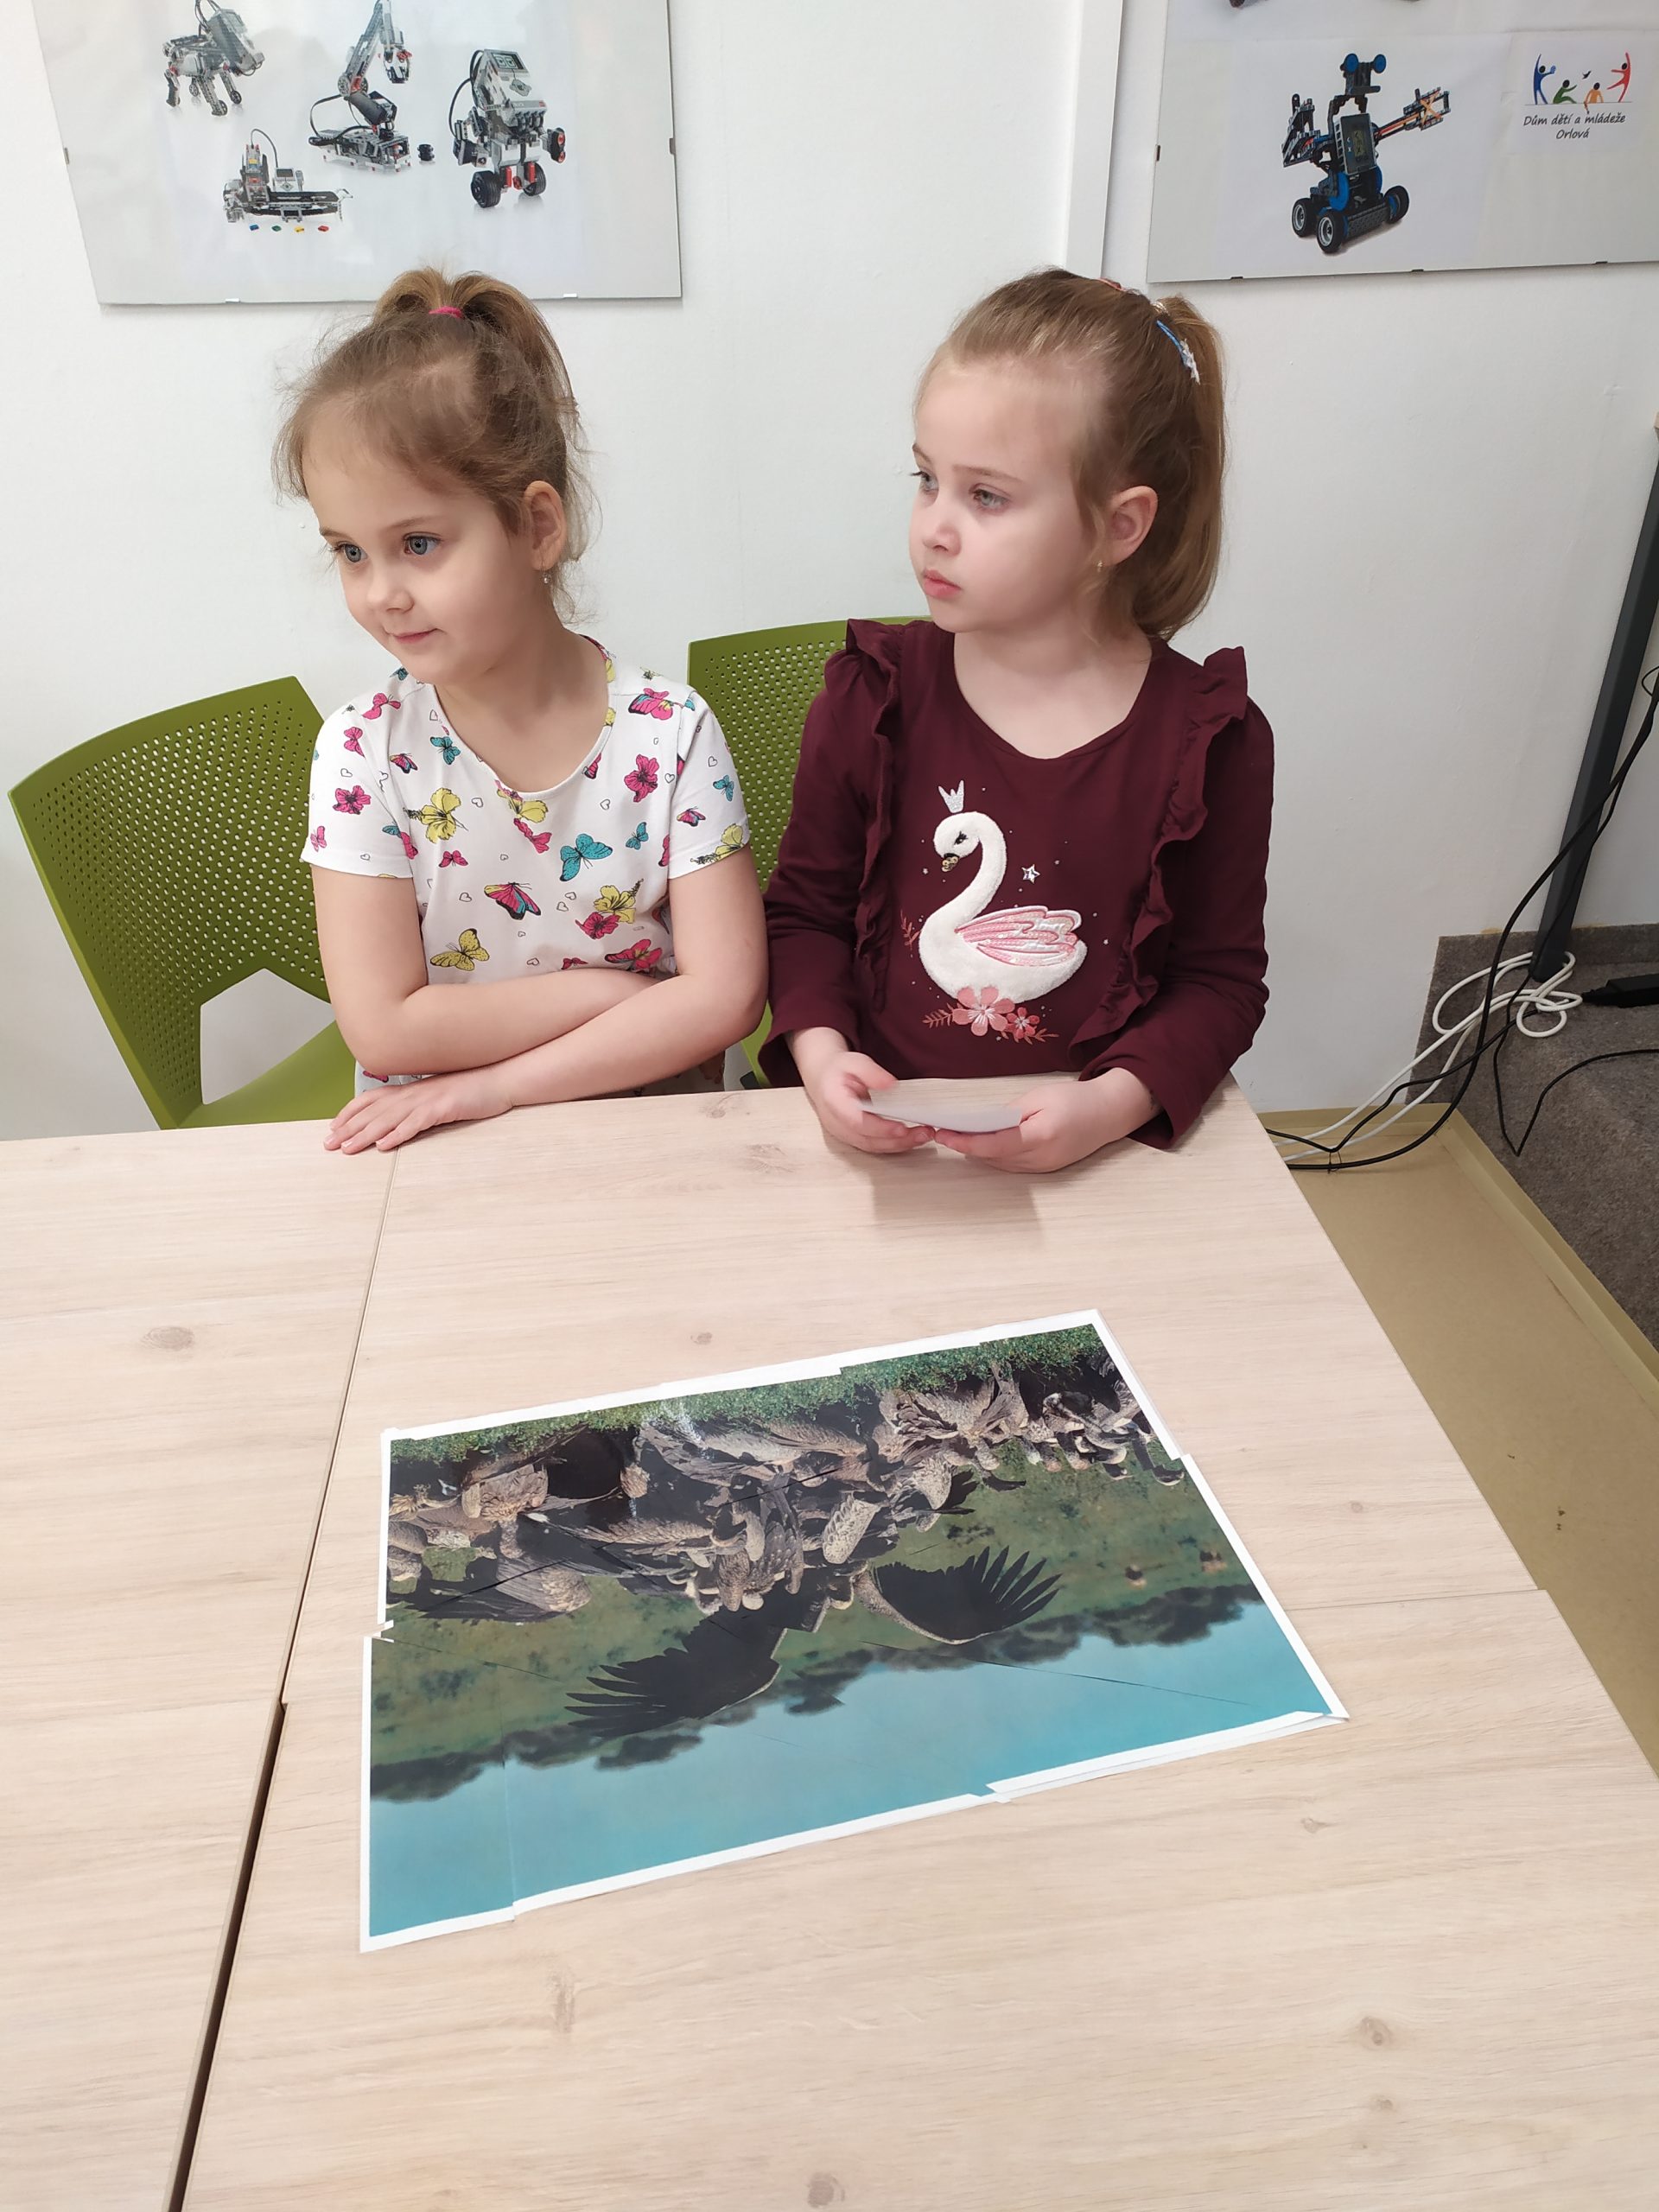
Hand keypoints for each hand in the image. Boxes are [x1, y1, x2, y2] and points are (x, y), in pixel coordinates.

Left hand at [324, 1067, 513, 1153]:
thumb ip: (417, 1105)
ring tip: (348, 1148)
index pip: (371, 1099)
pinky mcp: (443, 1108)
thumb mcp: (438, 1096)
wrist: (500, 1079)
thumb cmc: (471, 1091)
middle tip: (328, 1144)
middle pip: (373, 1111)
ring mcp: (428, 1100)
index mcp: (411, 1090)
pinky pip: (417, 1123)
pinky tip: (385, 1146)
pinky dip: (399, 1134)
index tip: (332, 1127)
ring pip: (389, 1119)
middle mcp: (413, 1093)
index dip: (349, 1113)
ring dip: (366, 1135)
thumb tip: (399, 1118)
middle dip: (348, 1128)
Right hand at [797, 1041, 933, 1155]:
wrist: (824, 1079)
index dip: (880, 1128)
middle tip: (923, 1133)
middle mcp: (837, 1123)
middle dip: (897, 1140)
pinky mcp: (854, 1137)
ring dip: (900, 1145)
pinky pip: (875, 1145)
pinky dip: (895, 1144)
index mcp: (834, 1102)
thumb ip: (871, 1072)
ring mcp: (844, 1133)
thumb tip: (890, 1084)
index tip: (902, 1127)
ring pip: (872, 1146)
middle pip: (867, 1140)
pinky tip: (912, 1138)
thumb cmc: (838, 1070)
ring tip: (923, 1135)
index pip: (856, 1121)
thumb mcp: (854, 1061)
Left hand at [932, 1070, 1156, 1174]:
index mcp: (1040, 1136)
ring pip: (1002, 1164)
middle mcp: (1041, 1158)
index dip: (965, 1141)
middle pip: (994, 1157)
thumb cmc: (1076, 1099)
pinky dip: (996, 1156)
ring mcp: (1045, 1167)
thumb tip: (984, 1123)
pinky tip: (983, 1144)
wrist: (1110, 1114)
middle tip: (943, 1132)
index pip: (994, 1144)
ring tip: (956, 1137)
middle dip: (967, 1146)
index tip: (943, 1135)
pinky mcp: (1047, 1169)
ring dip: (979, 1153)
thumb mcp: (1040, 1096)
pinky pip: (1014, 1165)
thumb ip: (1010, 1112)